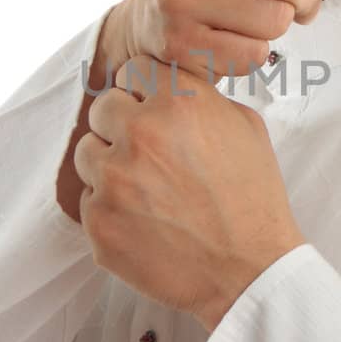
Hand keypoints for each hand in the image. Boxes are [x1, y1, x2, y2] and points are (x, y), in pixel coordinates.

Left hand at [74, 51, 306, 328]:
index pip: (134, 70)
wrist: (250, 271)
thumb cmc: (253, 199)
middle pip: (104, 107)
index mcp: (179, 103)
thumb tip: (172, 87)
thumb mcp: (246, 127)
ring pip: (87, 152)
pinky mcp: (99, 222)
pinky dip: (109, 207)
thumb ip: (202, 97)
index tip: (152, 108)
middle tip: (149, 152)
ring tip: (145, 188)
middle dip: (123, 125)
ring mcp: (114, 180)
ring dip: (109, 164)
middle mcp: (141, 134)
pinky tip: (144, 220)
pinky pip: (88, 199)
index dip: (144, 90)